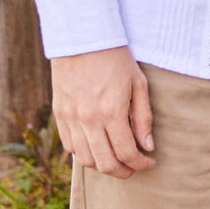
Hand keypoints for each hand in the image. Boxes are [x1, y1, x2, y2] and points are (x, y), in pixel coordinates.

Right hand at [51, 46, 155, 176]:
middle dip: (124, 172)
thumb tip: (147, 146)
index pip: (127, 153)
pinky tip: (97, 148)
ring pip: (85, 159)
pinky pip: (69, 146)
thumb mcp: (138, 84)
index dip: (141, 164)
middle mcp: (89, 120)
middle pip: (106, 164)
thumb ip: (143, 118)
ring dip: (103, 166)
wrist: (83, 37)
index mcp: (112, 112)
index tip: (150, 162)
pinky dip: (84, 154)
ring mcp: (71, 118)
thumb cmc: (115, 58)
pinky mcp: (60, 113)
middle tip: (134, 167)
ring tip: (116, 160)